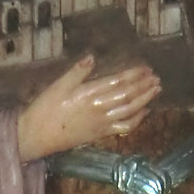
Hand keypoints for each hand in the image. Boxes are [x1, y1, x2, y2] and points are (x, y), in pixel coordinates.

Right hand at [17, 56, 160, 161]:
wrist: (37, 136)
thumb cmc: (44, 109)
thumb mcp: (57, 86)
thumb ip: (76, 72)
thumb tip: (92, 57)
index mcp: (89, 94)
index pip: (118, 82)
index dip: (134, 75)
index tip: (146, 68)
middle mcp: (99, 109)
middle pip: (128, 96)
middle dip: (144, 86)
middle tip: (157, 78)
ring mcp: (101, 123)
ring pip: (129, 111)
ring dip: (145, 100)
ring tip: (156, 90)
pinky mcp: (100, 134)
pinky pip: (123, 127)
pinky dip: (136, 120)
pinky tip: (144, 112)